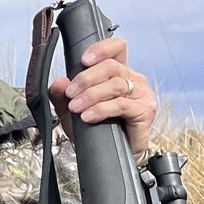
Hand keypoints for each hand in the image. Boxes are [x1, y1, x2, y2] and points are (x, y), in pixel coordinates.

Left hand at [49, 34, 157, 159]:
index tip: (83, 60)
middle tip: (70, 94)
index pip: (117, 48)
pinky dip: (101, 109)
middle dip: (86, 79)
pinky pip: (122, 105)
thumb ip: (61, 96)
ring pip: (115, 85)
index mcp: (119, 72)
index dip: (101, 48)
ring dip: (91, 95)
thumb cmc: (94, 129)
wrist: (107, 155)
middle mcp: (133, 80)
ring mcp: (142, 95)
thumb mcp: (70, 111)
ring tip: (76, 107)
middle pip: (111, 67)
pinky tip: (89, 116)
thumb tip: (58, 82)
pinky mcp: (145, 111)